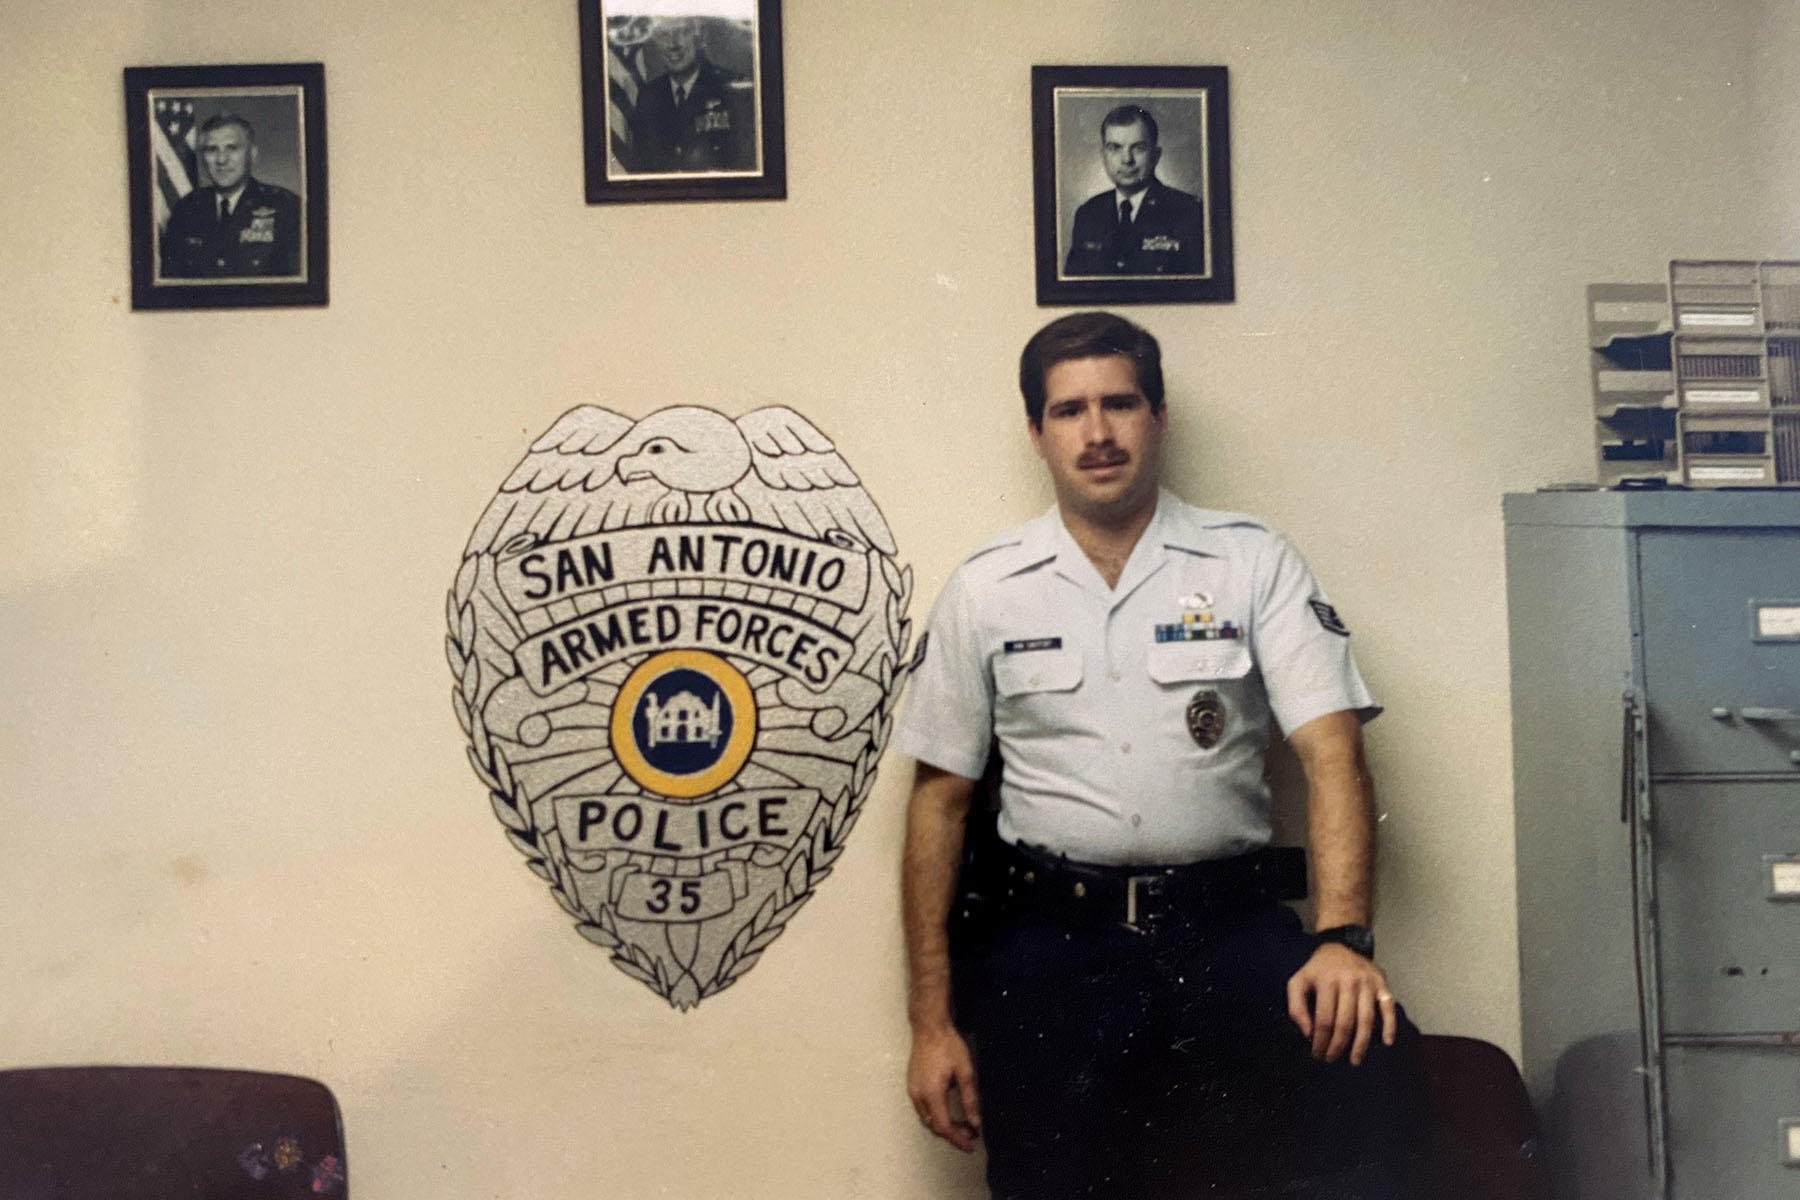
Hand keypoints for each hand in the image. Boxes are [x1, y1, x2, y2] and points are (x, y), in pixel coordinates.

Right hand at [907, 1024, 980, 1150]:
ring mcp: (912, 1090)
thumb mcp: (965, 1072)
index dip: (957, 1140)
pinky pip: (923, 1109)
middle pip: (933, 1126)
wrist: (929, 1027)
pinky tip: (948, 1112)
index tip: (970, 1145)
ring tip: (962, 1125)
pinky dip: (936, 1116)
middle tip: (971, 1134)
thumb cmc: (948, 1045)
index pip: (943, 1127)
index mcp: (932, 1094)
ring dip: (943, 1126)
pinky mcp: (912, 1085)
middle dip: (952, 1134)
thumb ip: (970, 1099)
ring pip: (927, 1119)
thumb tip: (976, 1122)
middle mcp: (918, 1095)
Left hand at [1285, 943, 1396, 1065]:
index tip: (1318, 1054)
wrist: (1341, 945)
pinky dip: (1389, 1026)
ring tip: (1354, 1060)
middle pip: (1345, 1022)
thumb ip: (1296, 1007)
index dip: (1321, 1041)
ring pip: (1366, 1019)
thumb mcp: (1298, 981)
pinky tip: (1386, 1043)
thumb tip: (1308, 1034)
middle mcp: (1349, 982)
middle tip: (1332, 1059)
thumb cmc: (1318, 969)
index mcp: (1327, 981)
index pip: (1324, 1019)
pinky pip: (1388, 1008)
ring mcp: (1368, 983)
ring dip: (1361, 1044)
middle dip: (1338, 1046)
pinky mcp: (1382, 984)